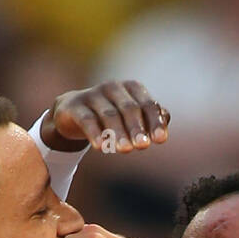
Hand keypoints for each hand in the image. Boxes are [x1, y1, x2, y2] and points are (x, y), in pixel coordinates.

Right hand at [41, 80, 169, 153]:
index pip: (147, 104)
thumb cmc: (111, 117)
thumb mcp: (131, 117)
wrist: (73, 115)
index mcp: (131, 88)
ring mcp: (92, 95)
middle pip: (129, 108)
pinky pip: (87, 120)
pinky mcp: (74, 106)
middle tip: (143, 146)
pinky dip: (94, 133)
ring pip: (109, 114)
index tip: (160, 140)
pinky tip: (101, 147)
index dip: (155, 122)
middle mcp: (113, 87)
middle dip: (136, 128)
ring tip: (125, 150)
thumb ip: (150, 118)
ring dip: (118, 133)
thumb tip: (165, 119)